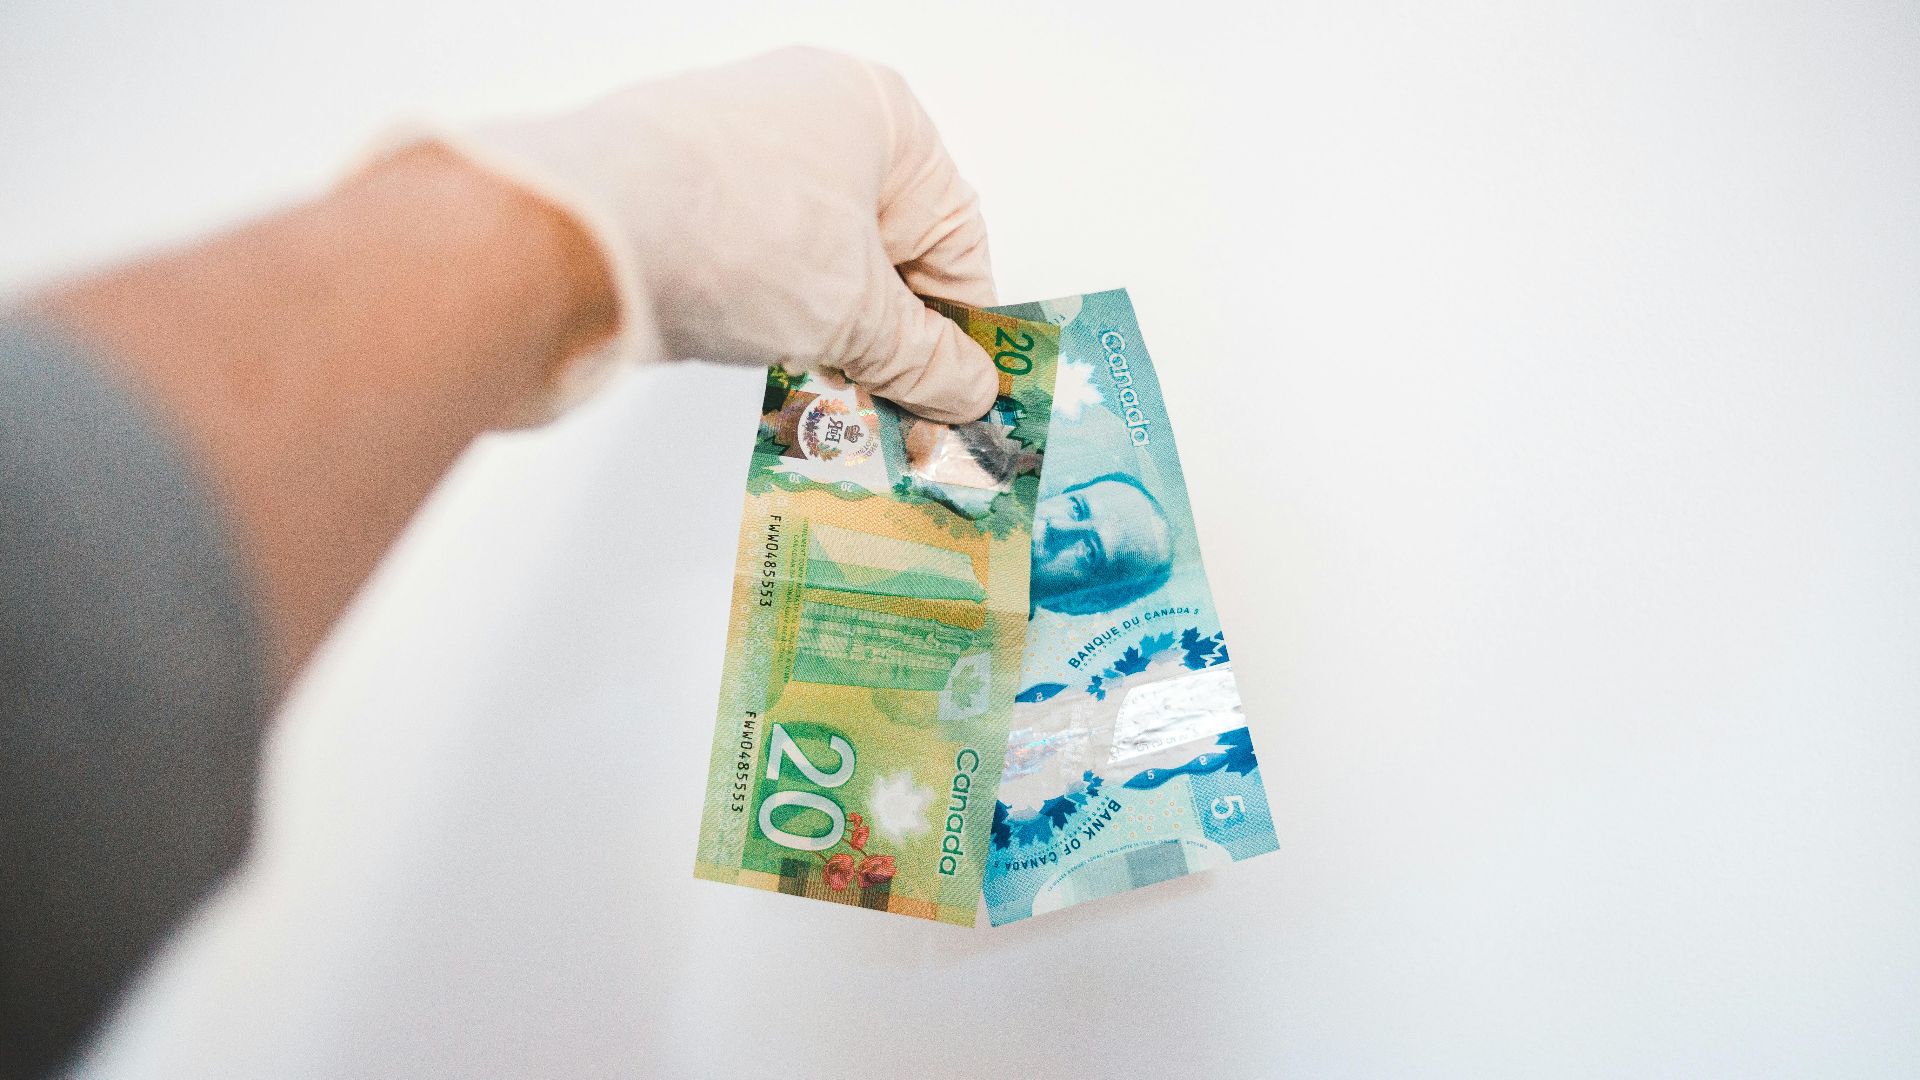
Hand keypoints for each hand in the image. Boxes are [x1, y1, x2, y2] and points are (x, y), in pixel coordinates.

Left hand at [445, 47, 998, 422]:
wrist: (579, 236)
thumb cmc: (729, 230)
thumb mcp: (858, 314)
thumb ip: (925, 357)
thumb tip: (967, 388)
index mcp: (876, 112)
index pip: (953, 234)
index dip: (961, 327)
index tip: (960, 394)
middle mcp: (807, 115)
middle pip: (884, 250)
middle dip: (893, 342)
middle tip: (902, 416)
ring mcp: (738, 155)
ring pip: (816, 264)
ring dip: (833, 341)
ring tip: (838, 408)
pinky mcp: (681, 198)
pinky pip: (756, 267)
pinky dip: (774, 323)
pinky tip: (778, 376)